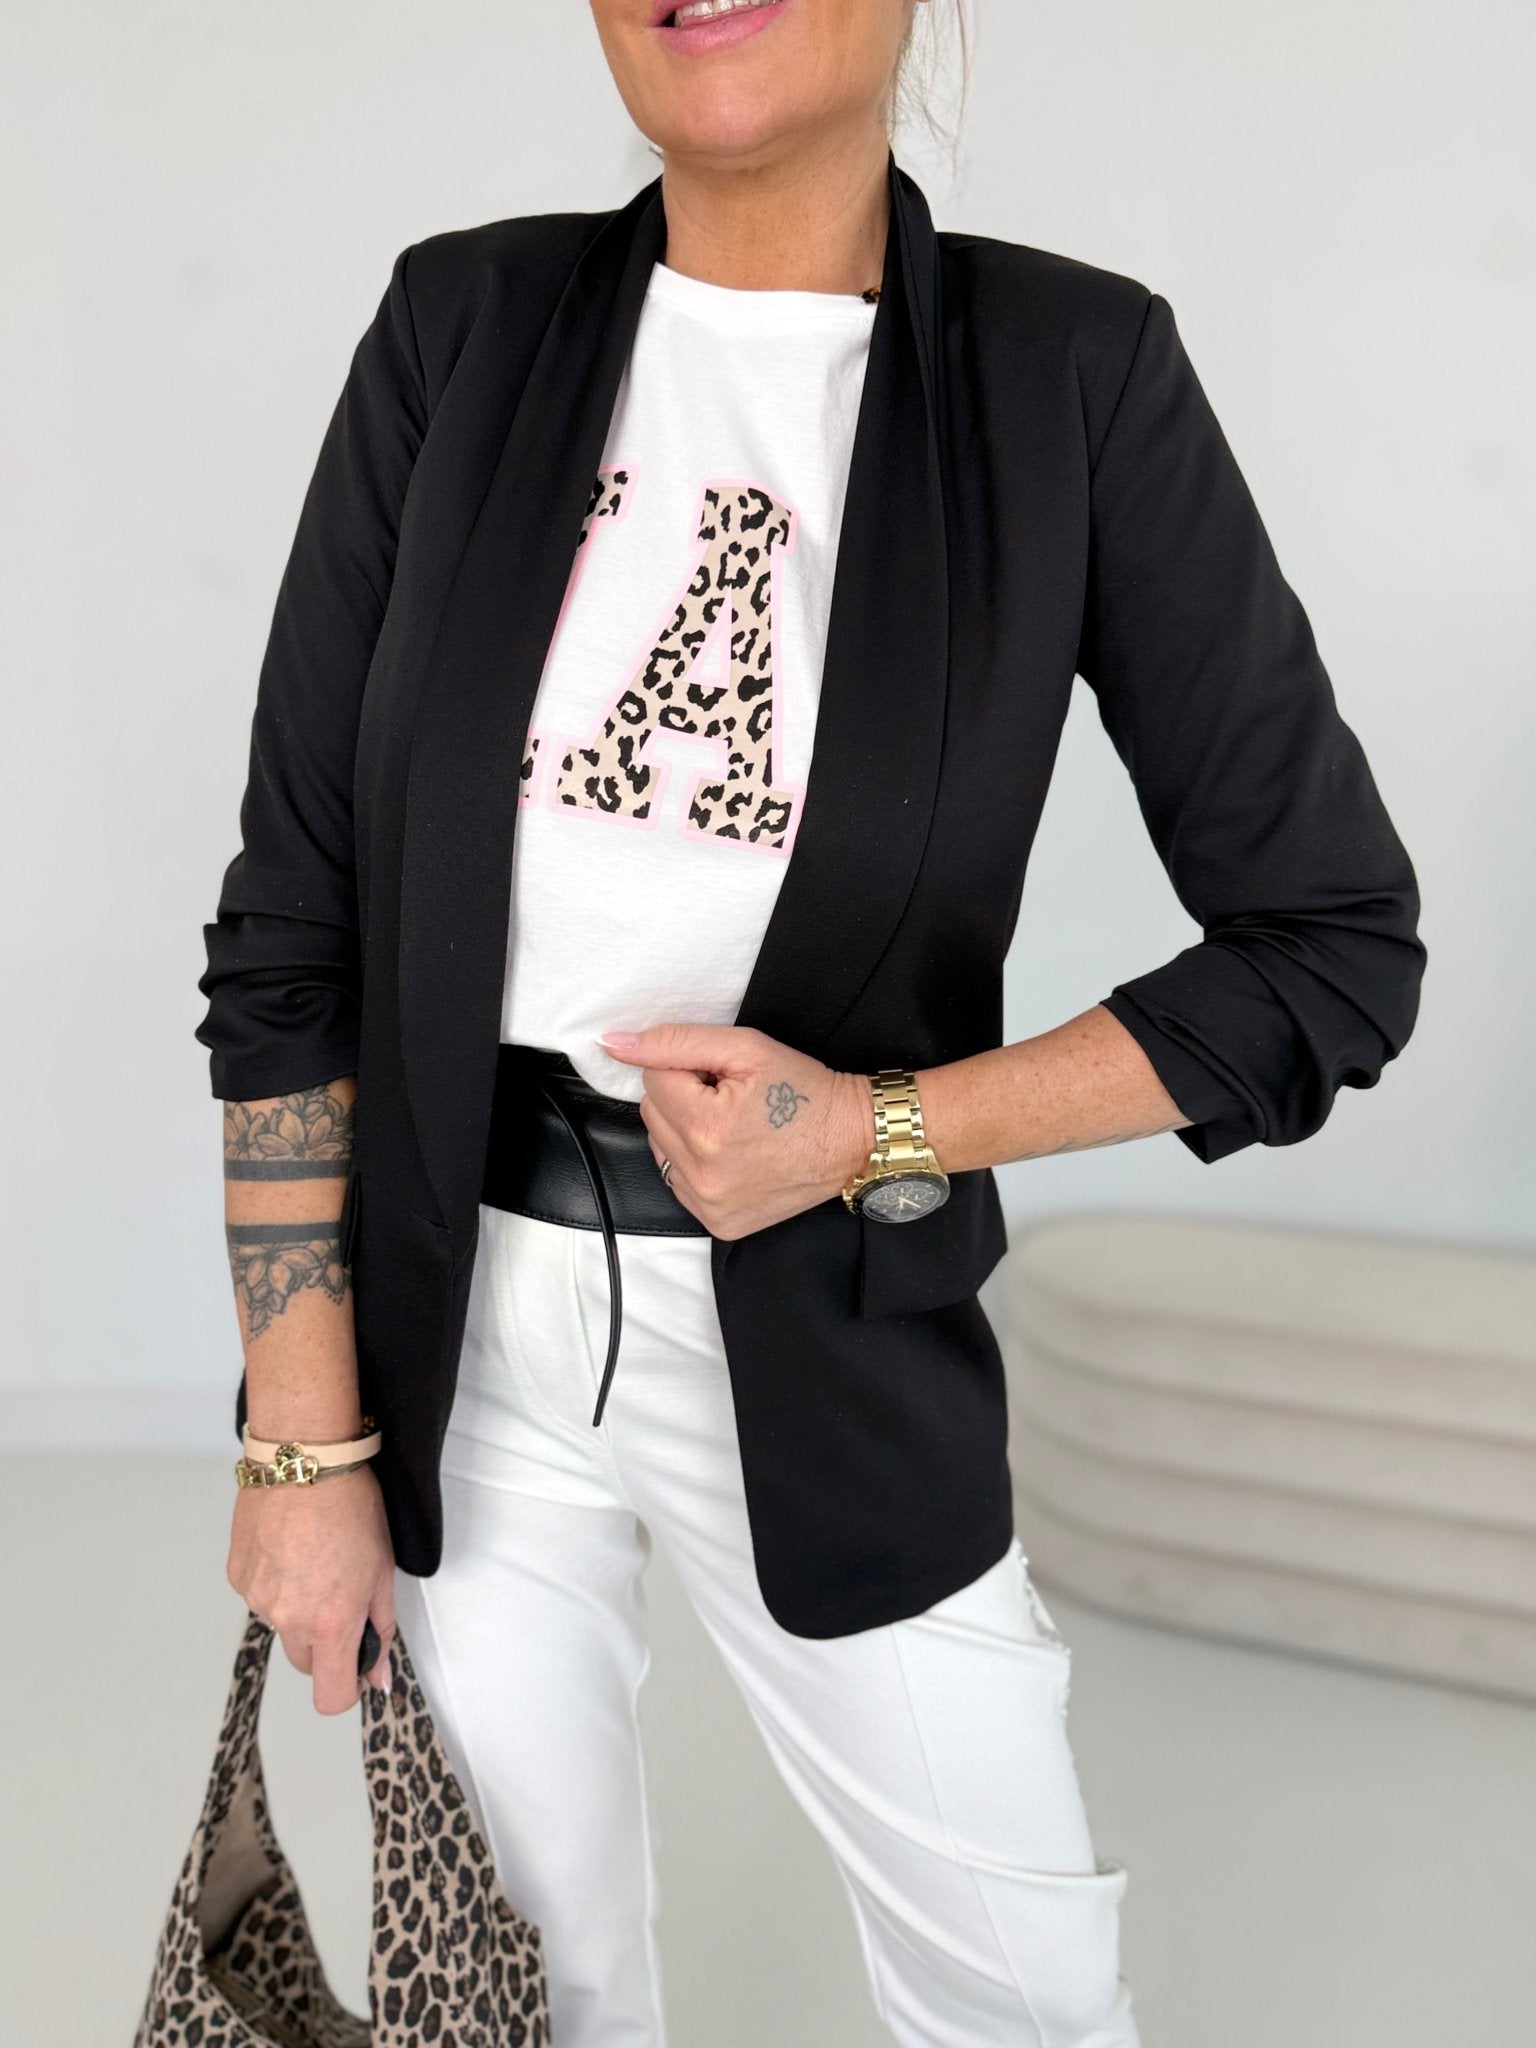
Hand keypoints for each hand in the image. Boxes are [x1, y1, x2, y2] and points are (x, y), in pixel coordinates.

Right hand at [227, 1462, 396, 1713]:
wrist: (304, 1459)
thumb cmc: (353, 1509)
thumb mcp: (383, 1570)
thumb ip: (380, 1629)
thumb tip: (376, 1677)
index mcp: (330, 1624)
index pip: (331, 1697)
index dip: (347, 1687)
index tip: (356, 1663)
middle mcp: (287, 1619)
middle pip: (305, 1662)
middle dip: (325, 1643)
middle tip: (340, 1596)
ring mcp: (257, 1599)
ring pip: (282, 1625)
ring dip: (298, 1608)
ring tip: (314, 1559)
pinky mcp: (237, 1576)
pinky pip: (260, 1596)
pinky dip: (276, 1582)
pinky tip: (289, 1546)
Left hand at [597, 1023, 874, 1240]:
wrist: (851, 1140)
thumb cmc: (804, 1090)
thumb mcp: (745, 1048)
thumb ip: (674, 1042)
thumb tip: (614, 1043)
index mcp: (706, 1127)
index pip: (653, 1079)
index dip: (688, 1067)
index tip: (725, 1075)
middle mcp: (702, 1174)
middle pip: (652, 1114)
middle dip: (684, 1097)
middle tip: (731, 1097)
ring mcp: (708, 1205)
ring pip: (661, 1148)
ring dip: (686, 1131)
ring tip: (733, 1126)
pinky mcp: (716, 1223)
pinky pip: (678, 1180)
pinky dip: (696, 1163)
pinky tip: (732, 1153)